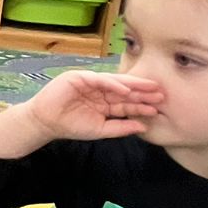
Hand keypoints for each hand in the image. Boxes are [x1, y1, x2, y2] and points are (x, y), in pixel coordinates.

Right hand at [21, 70, 164, 144]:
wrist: (46, 123)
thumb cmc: (70, 126)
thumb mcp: (100, 130)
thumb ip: (120, 128)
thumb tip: (143, 127)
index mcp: (104, 103)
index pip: (126, 103)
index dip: (141, 105)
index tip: (158, 109)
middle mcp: (100, 91)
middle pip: (125, 91)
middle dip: (142, 92)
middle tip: (161, 94)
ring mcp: (91, 83)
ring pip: (116, 83)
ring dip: (133, 85)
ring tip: (149, 88)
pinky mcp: (80, 77)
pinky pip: (100, 80)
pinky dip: (113, 84)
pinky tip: (126, 89)